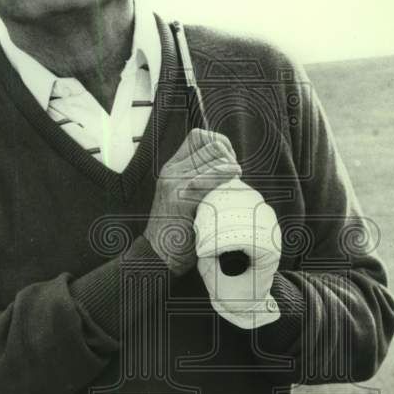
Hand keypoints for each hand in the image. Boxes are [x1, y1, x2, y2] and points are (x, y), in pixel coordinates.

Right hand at [143, 128, 241, 275]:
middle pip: (206, 142)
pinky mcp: (180, 198)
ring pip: (210, 156)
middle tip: (236, 171)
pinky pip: (208, 178)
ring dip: (229, 164)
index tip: (230, 160)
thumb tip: (230, 170)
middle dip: (227, 152)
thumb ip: (200, 182)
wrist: (157, 255)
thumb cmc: (177, 231)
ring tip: (236, 177)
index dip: (219, 143)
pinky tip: (234, 179)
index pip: (198, 137)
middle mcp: (171, 171)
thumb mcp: (186, 199)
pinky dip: (224, 175)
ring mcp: (174, 183)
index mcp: (171, 169)